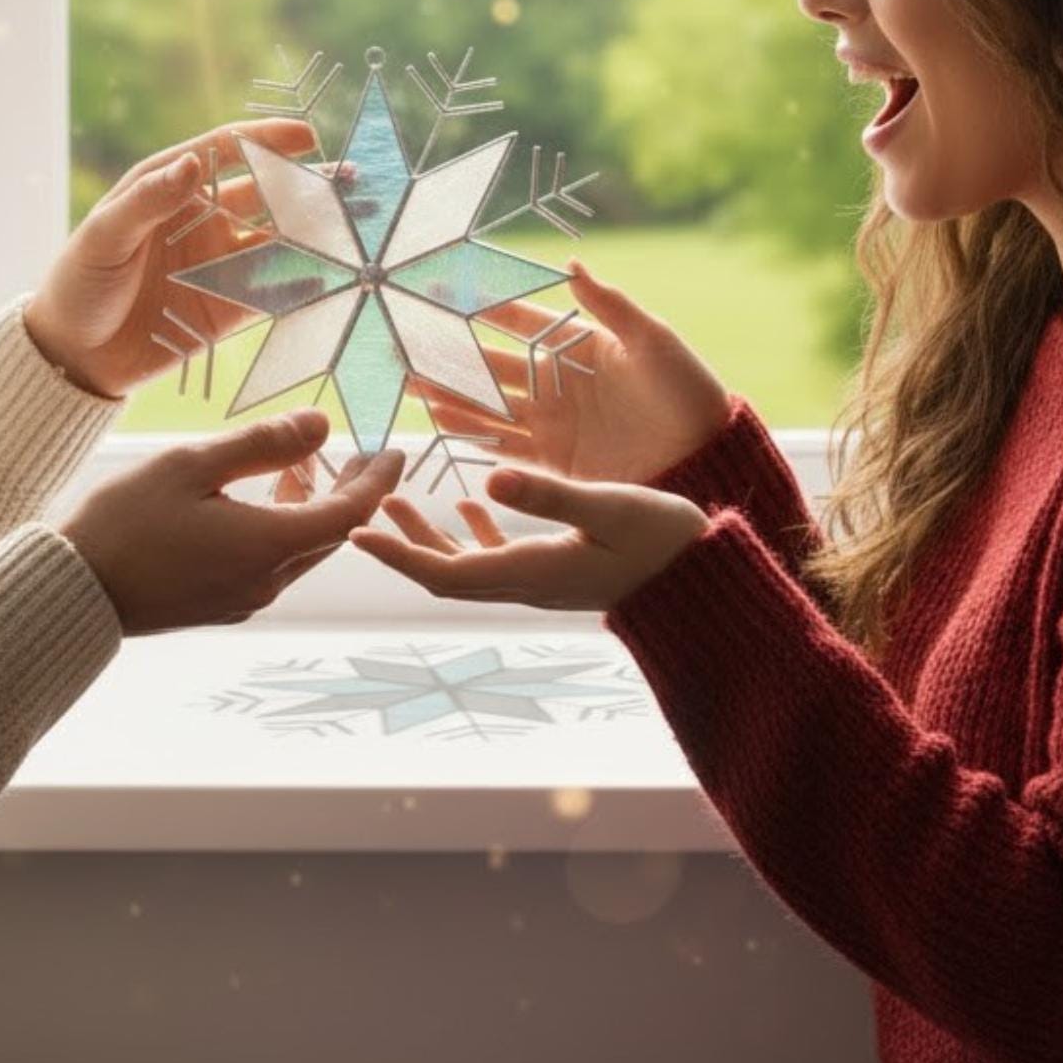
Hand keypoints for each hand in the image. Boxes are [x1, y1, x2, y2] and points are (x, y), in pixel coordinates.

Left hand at [23, 119, 324, 398]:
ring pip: (279, 241)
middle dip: (310, 186)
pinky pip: (273, 292)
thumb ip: (150, 200)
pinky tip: (334, 281)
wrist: (71, 356)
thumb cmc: (77, 284)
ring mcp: (219, 264)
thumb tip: (196, 162)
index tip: (307, 137)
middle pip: (266, 194)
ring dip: (317, 234)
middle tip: (354, 183)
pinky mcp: (228, 307)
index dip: (267, 140)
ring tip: (359, 230)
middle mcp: (203, 219)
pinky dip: (304, 286)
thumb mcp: (104, 236)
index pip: (226, 151)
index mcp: (170, 187)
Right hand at [62, 408, 404, 634]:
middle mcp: (267, 581)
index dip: (376, 480)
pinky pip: (273, 563)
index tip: (395, 450)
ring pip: (301, 550)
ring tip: (309, 463)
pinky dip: (284, 528)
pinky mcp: (221, 605)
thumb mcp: (192, 466)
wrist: (72, 590)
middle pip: (331, 534)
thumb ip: (262, 444)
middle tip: (363, 452)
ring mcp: (243, 599)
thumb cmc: (124, 521)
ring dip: (314, 508)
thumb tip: (322, 426)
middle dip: (353, 491)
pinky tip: (266, 498)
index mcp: (267, 547)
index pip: (349, 513)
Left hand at [347, 466, 710, 611]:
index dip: (396, 554)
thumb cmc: (664, 540)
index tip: (354, 531)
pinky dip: (474, 533)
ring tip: (397, 501)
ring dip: (429, 537)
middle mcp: (527, 583)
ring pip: (468, 564)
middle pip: (444, 573)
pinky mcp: (560, 567)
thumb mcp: (608, 507)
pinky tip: (466, 504)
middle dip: (399, 545)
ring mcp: (543, 579)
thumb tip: (485, 479)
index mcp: (530, 572)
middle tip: (360, 511)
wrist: (707, 579)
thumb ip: (548, 495)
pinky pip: (502, 556)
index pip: (443, 573)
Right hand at [414, 261, 731, 485]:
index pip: (517, 322)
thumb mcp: (654, 342)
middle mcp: (557, 384)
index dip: (479, 308)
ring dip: (448, 395)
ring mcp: (552, 425)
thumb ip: (610, 306)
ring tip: (406, 384)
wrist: (708, 462)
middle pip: (490, 366)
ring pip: (487, 406)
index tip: (438, 293)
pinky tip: (437, 424)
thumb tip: (571, 264)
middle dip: (447, 355)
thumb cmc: (689, 395)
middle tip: (402, 342)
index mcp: (578, 347)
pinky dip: (470, 435)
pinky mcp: (554, 464)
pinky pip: (503, 446)